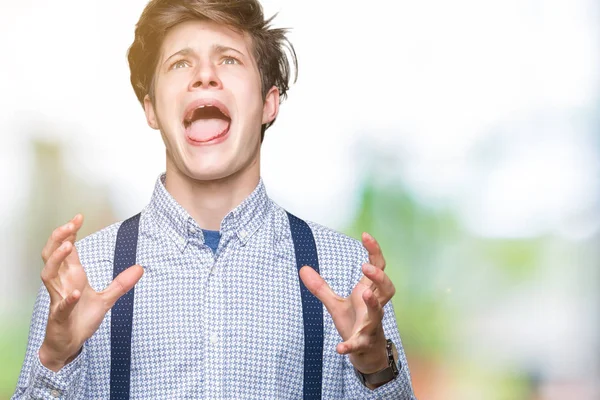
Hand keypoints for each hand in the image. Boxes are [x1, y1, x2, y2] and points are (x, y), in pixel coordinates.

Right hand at [39, 214, 143, 371]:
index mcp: (72, 277)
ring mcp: (58, 299)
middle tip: (70, 225)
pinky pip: (62, 306)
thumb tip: (140, 267)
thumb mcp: (106, 299)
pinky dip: (68, 300)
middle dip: (58, 238)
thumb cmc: (81, 318)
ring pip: (48, 275)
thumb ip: (121, 284)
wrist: (69, 343)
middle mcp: (62, 284)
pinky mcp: (60, 317)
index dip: (70, 233)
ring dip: (57, 260)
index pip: (67, 250)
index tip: (78, 218)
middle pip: (51, 255)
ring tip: (69, 246)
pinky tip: (76, 294)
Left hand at [299, 232, 394, 375]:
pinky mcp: (364, 343)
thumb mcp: (335, 304)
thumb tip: (302, 268)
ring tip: (364, 295)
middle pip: (387, 288)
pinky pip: (359, 343)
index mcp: (369, 293)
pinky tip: (339, 347)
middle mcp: (375, 307)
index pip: (378, 268)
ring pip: (379, 313)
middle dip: (379, 277)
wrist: (366, 355)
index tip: (365, 235)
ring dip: (373, 304)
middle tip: (365, 266)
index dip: (374, 251)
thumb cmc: (355, 323)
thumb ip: (321, 287)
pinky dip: (350, 345)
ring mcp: (372, 326)